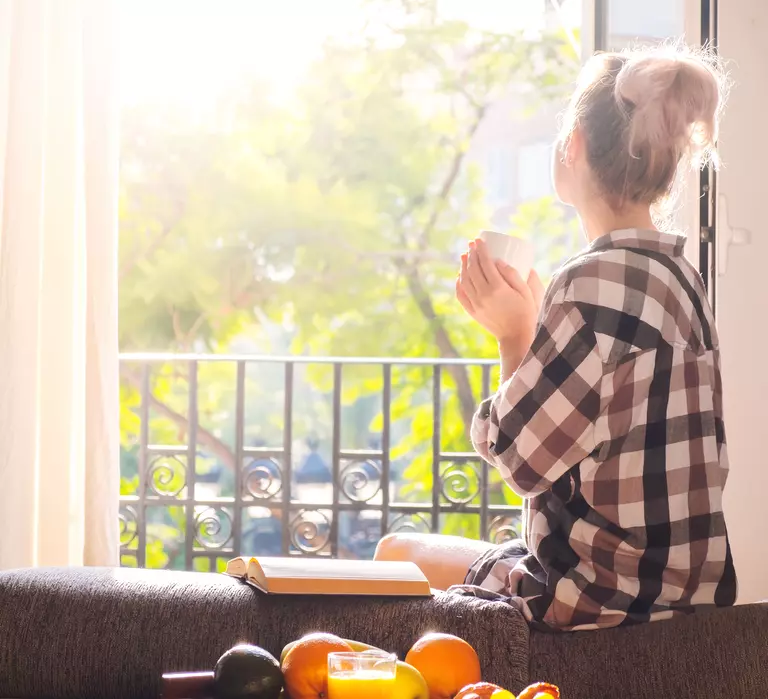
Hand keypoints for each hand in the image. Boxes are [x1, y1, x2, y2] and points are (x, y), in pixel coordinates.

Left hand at [456, 238, 544, 361]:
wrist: (515, 336)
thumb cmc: (525, 312)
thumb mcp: (526, 292)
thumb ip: (513, 275)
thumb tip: (498, 261)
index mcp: (498, 288)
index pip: (485, 263)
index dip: (481, 250)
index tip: (479, 240)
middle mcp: (484, 295)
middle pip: (473, 269)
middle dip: (471, 254)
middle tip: (471, 244)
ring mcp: (476, 304)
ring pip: (464, 280)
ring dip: (463, 266)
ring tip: (464, 256)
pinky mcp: (472, 311)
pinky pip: (461, 295)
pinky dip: (458, 283)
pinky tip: (460, 276)